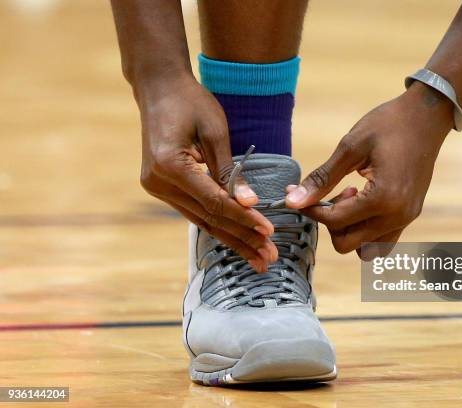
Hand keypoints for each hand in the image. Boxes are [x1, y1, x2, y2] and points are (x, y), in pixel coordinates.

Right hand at [136, 73, 277, 270]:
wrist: (158, 87)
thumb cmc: (191, 101)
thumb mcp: (215, 131)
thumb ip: (230, 170)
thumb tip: (250, 203)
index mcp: (170, 165)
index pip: (214, 201)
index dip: (243, 218)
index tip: (269, 231)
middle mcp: (158, 182)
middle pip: (207, 218)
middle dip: (241, 238)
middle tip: (268, 258)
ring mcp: (156, 187)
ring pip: (200, 220)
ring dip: (231, 238)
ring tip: (258, 257)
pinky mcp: (161, 187)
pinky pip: (193, 210)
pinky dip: (216, 224)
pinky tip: (237, 239)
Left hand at [285, 82, 453, 258]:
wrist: (428, 116)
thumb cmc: (389, 124)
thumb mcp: (350, 148)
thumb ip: (322, 179)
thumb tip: (292, 201)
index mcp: (383, 198)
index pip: (335, 221)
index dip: (311, 209)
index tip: (298, 193)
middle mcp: (398, 216)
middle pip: (347, 243)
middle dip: (330, 222)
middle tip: (330, 194)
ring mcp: (406, 219)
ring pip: (365, 248)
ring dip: (349, 229)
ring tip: (350, 197)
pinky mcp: (410, 216)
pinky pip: (382, 240)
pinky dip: (365, 229)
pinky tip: (363, 202)